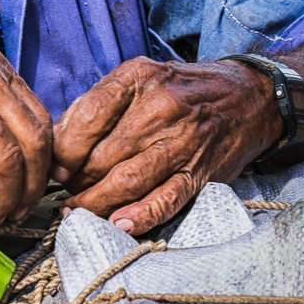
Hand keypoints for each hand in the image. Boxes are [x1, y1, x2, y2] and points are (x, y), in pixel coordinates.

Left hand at [50, 56, 281, 233]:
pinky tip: (118, 225)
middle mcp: (161, 107)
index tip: (54, 167)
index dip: (64, 149)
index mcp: (139, 78)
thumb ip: (98, 104)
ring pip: (127, 181)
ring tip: (77, 212)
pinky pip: (166, 199)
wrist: (249, 96)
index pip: (89, 116)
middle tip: (64, 194)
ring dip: (95, 204)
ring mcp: (183, 142)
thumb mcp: (140, 78)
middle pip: (103, 155)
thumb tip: (57, 140)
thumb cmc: (181, 90)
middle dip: (76, 182)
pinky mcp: (200, 172)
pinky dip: (140, 216)